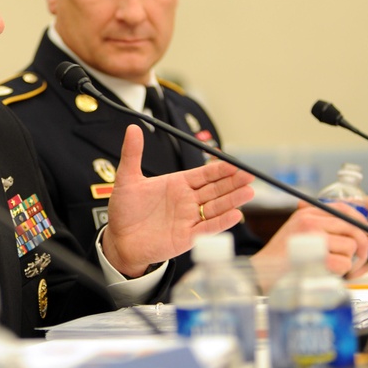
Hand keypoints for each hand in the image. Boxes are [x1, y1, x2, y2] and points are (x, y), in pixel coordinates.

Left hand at [102, 124, 255, 276]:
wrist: (119, 240)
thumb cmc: (124, 210)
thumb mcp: (127, 179)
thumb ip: (132, 154)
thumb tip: (132, 128)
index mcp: (176, 184)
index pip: (203, 174)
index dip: (219, 169)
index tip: (234, 163)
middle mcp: (186, 201)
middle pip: (215, 189)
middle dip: (232, 182)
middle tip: (249, 175)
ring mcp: (188, 219)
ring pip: (215, 207)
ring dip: (232, 200)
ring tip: (248, 192)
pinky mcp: (187, 237)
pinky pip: (207, 228)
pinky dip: (221, 222)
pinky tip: (235, 215)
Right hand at [251, 195, 367, 285]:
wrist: (260, 273)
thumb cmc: (284, 258)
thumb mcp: (303, 234)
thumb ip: (331, 230)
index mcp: (308, 212)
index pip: (345, 208)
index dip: (364, 220)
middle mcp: (310, 220)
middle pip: (354, 228)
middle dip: (363, 246)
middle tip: (359, 258)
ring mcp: (312, 237)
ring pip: (352, 246)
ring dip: (349, 261)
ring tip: (333, 266)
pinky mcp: (315, 255)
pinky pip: (345, 263)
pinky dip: (340, 272)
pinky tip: (325, 272)